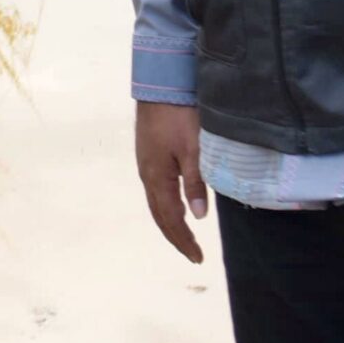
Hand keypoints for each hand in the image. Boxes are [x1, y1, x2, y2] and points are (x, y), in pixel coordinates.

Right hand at [135, 101, 207, 262]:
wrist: (159, 86)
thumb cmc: (178, 116)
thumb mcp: (193, 149)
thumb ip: (196, 182)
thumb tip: (198, 216)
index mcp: (157, 177)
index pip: (170, 218)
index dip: (184, 239)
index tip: (198, 257)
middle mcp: (147, 174)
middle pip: (159, 215)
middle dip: (176, 236)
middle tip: (193, 254)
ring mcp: (145, 164)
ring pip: (156, 203)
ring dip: (170, 222)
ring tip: (185, 235)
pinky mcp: (148, 155)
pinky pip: (156, 190)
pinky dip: (166, 206)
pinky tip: (176, 205)